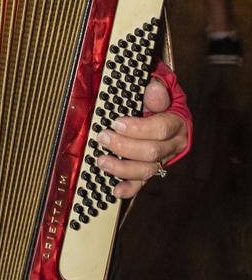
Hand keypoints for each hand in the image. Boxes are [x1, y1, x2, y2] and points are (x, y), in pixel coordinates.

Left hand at [94, 77, 188, 199]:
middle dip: (124, 146)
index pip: (162, 128)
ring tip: (101, 161)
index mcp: (177, 122)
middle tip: (103, 137)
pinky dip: (130, 188)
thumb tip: (153, 90)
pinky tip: (116, 191)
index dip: (138, 128)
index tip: (116, 122)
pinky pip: (142, 182)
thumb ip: (157, 89)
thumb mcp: (160, 88)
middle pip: (152, 152)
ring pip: (147, 170)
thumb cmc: (159, 100)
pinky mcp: (152, 169)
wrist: (167, 113)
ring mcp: (163, 160)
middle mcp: (173, 145)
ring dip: (122, 168)